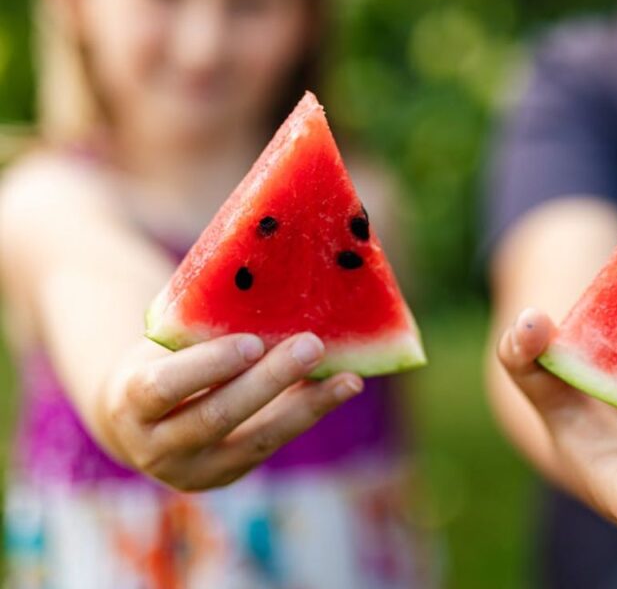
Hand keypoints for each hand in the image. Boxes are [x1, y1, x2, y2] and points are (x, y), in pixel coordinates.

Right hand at [100, 333, 360, 490]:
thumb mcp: (162, 344)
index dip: (209, 366)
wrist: (137, 420)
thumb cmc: (157, 361)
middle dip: (269, 381)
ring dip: (306, 406)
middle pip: (218, 416)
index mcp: (129, 404)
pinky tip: (341, 388)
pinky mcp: (228, 475)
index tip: (252, 342)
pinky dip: (308, 414)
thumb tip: (267, 281)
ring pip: (256, 440)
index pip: (165, 387)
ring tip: (348, 379)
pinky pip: (273, 444)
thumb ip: (198, 327)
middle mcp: (157, 447)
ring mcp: (194, 471)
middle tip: (312, 345)